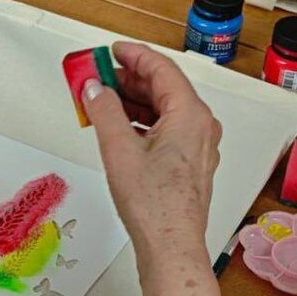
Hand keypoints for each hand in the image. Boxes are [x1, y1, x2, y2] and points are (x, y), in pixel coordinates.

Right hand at [81, 42, 222, 295]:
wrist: (170, 244)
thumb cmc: (156, 206)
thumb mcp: (119, 148)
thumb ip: (105, 110)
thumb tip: (97, 89)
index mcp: (190, 115)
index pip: (162, 69)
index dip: (134, 55)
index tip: (112, 50)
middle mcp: (199, 126)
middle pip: (163, 88)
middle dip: (129, 79)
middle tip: (99, 75)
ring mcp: (196, 145)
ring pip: (163, 109)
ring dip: (132, 101)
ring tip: (102, 100)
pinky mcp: (188, 162)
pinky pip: (165, 128)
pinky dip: (140, 121)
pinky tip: (118, 127)